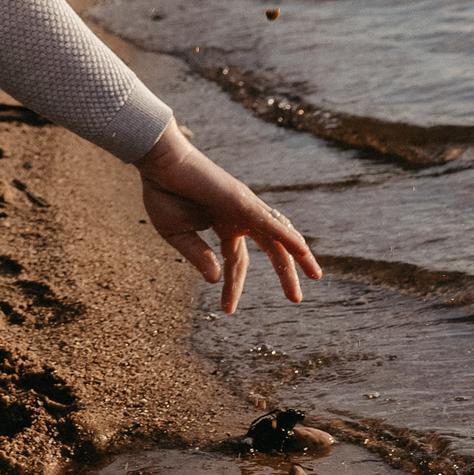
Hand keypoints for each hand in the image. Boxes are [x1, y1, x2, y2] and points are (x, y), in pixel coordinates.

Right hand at [136, 123, 320, 310]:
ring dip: (298, 255)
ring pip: (278, 235)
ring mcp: (245, 207)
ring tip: (315, 275)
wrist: (158, 163)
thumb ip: (198, 256)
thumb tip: (216, 279)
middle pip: (271, 248)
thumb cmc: (163, 193)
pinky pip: (269, 222)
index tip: (228, 310)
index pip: (236, 262)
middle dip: (285, 273)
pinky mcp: (242, 201)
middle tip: (296, 299)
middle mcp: (240, 217)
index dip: (233, 286)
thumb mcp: (177, 235)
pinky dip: (287, 236)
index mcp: (224, 225)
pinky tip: (302, 250)